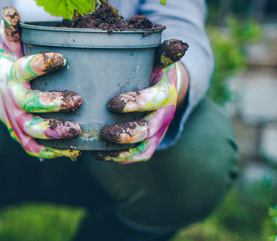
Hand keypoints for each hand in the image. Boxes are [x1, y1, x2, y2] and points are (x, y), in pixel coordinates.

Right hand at [0, 6, 82, 159]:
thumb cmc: (8, 65)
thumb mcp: (9, 47)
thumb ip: (13, 30)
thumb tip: (10, 10)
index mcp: (13, 75)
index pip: (27, 69)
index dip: (43, 64)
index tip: (62, 58)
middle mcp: (14, 100)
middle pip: (31, 104)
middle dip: (53, 104)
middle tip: (76, 100)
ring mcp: (17, 121)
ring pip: (34, 130)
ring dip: (55, 132)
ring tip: (77, 129)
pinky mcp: (22, 136)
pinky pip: (36, 148)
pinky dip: (52, 152)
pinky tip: (73, 151)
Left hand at [97, 39, 188, 162]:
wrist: (164, 85)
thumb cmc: (152, 67)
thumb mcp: (158, 56)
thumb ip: (163, 51)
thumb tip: (178, 45)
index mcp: (166, 90)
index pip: (156, 99)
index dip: (137, 103)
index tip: (112, 104)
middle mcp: (164, 114)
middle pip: (149, 129)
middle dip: (127, 133)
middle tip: (103, 132)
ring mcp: (157, 131)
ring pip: (143, 147)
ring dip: (121, 150)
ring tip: (98, 147)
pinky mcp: (150, 143)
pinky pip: (138, 156)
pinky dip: (120, 158)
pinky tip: (99, 155)